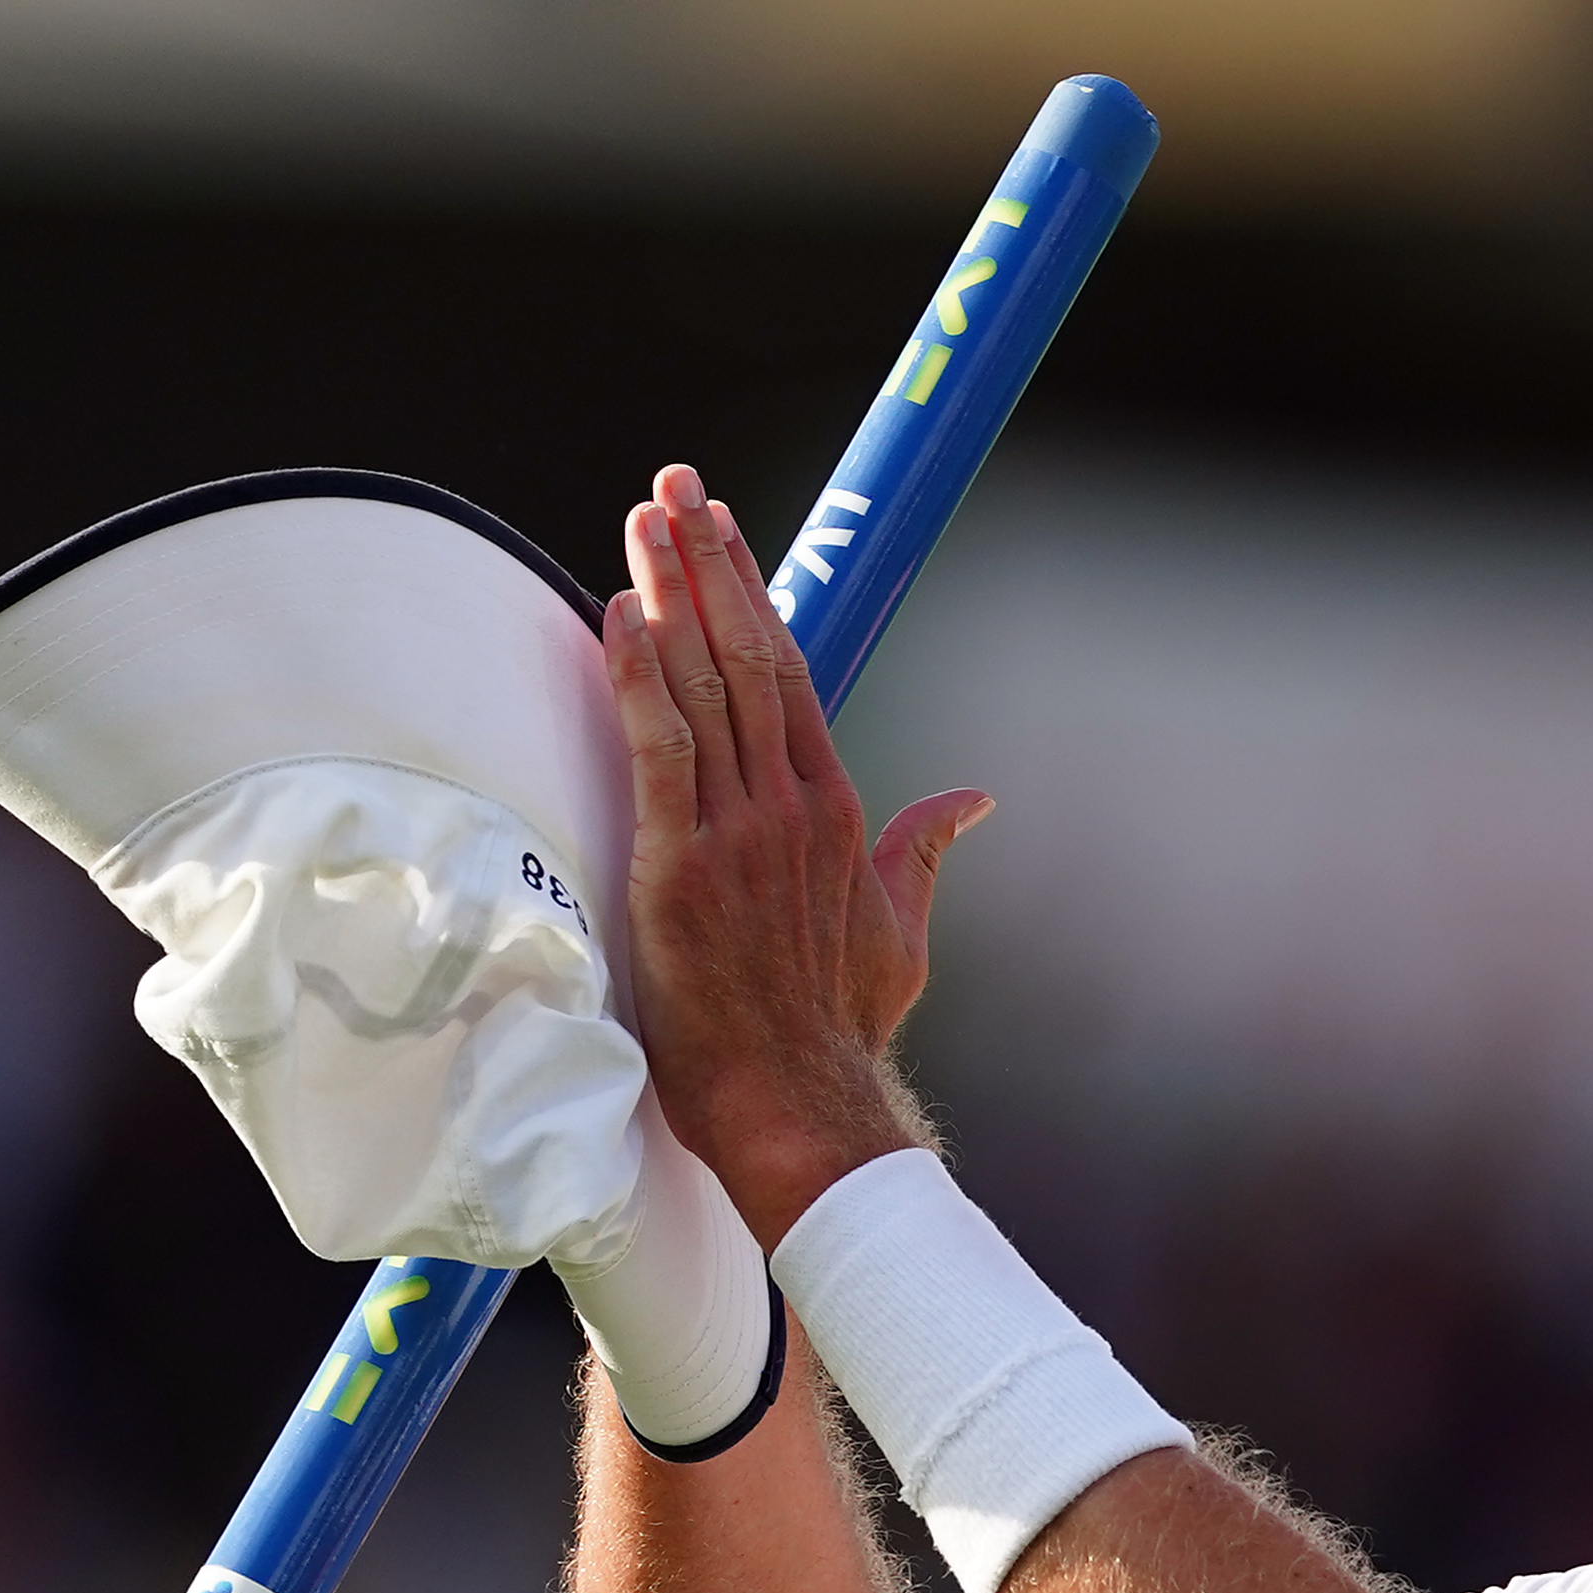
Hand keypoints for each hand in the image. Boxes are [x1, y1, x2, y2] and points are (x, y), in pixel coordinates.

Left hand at [603, 464, 991, 1247]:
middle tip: (675, 489)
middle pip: (745, 654)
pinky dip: (637, 677)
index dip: (750, 594)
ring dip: (668, 593)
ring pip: (701, 684)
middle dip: (707, 563)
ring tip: (643, 519)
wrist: (806, 1104)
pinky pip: (658, 748)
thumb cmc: (841, 1029)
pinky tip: (617, 613)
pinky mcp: (681, 867)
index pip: (788, 673)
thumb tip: (975, 799)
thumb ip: (925, 849)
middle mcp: (789, 804)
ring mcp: (737, 832)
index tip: (721, 531)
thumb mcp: (901, 930)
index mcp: (836, 808)